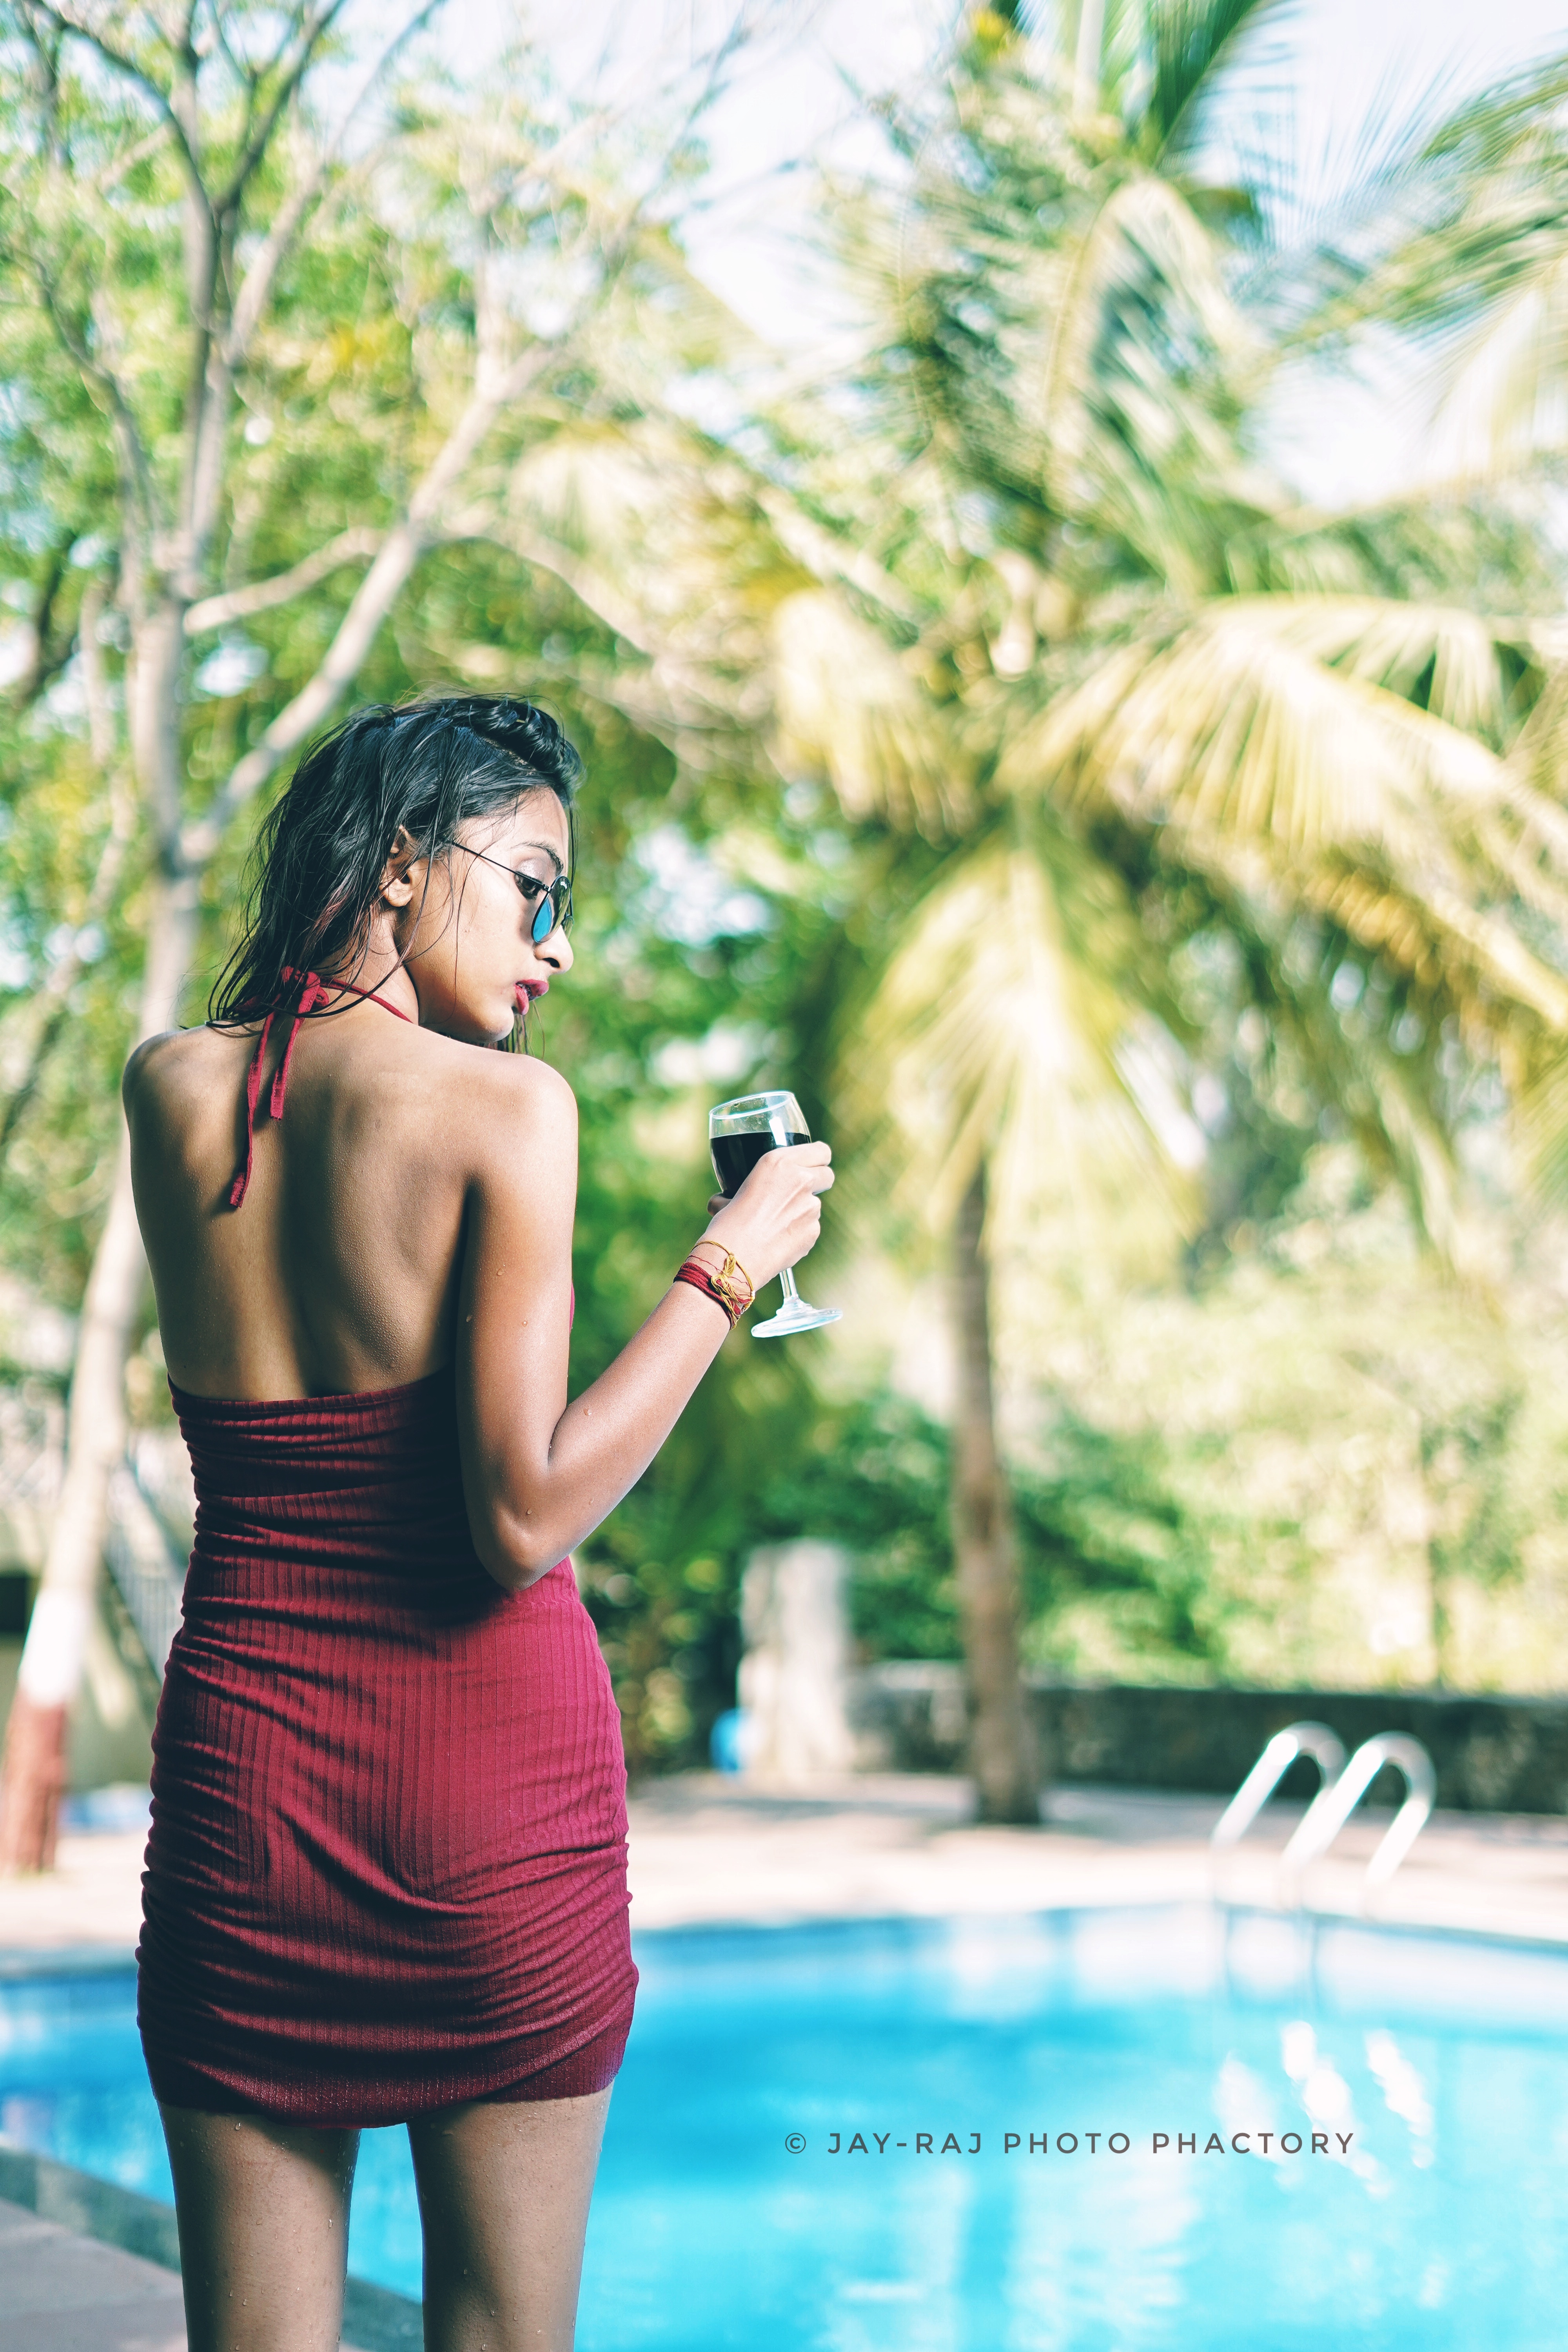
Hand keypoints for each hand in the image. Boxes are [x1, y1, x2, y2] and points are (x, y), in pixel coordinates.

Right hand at [699, 1142, 832, 1292]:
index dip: (818, 1159)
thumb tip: (723, 1200)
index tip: (812, 1165)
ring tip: (776, 1226)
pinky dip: (799, 1233)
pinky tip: (779, 1241)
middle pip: (827, 1175)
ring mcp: (811, 1206)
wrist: (733, 1258)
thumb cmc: (726, 1225)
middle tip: (798, 1193)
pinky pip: (811, 1228)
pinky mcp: (814, 1231)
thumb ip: (739, 1190)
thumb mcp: (729, 1193)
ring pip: (815, 1205)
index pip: (821, 1151)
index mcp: (779, 1162)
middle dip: (817, 1183)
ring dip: (802, 1212)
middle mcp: (800, 1180)